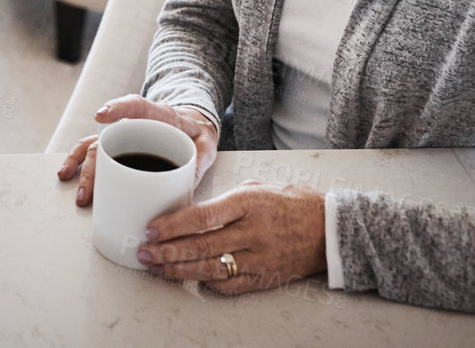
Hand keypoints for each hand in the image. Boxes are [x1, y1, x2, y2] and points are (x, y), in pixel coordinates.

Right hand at [55, 95, 220, 206]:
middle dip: (93, 166)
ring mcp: (122, 133)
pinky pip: (92, 149)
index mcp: (161, 116)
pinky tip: (67, 174)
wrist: (192, 126)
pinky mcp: (117, 144)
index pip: (138, 106)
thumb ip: (199, 160)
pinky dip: (78, 161)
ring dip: (81, 166)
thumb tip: (184, 183)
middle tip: (88, 193)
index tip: (101, 116)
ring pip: (95, 145)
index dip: (120, 108)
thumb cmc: (197, 134)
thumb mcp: (207, 145)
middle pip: (108, 139)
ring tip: (76, 190)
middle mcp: (134, 122)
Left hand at [138, 181, 325, 294]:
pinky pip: (231, 286)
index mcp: (247, 203)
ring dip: (179, 270)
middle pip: (201, 245)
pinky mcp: (266, 277)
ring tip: (157, 269)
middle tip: (144, 254)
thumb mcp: (258, 187)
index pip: (203, 216)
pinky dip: (208, 284)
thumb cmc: (291, 202)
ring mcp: (260, 257)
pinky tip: (190, 280)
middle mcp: (252, 231)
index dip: (174, 225)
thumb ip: (226, 199)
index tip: (151, 230)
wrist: (330, 228)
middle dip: (168, 252)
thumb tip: (192, 210)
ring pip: (211, 268)